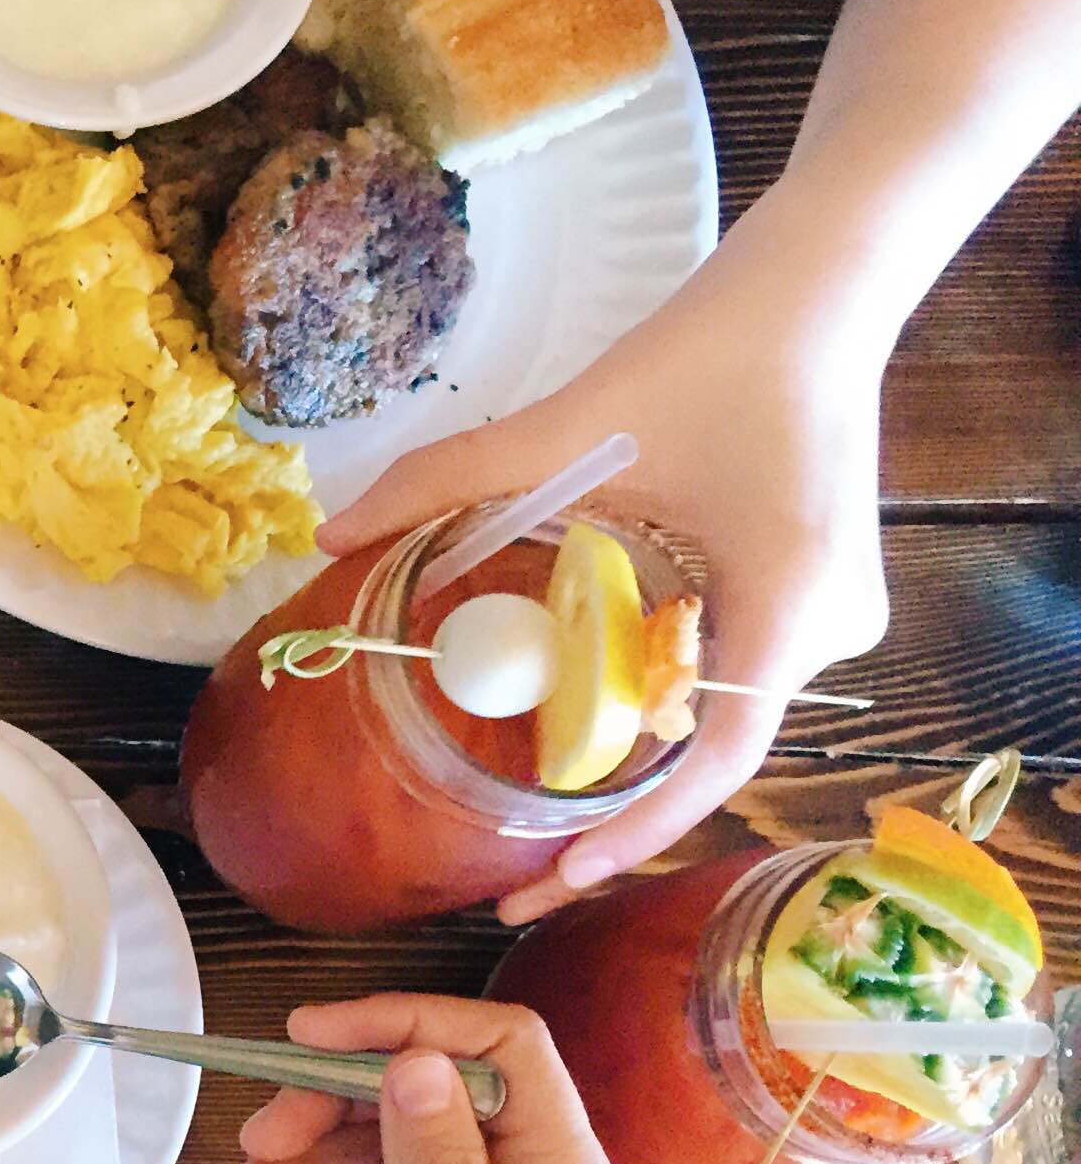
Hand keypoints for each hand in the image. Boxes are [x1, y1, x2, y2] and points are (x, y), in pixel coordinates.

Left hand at [313, 221, 891, 922]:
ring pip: (715, 709)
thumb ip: (446, 482)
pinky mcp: (817, 597)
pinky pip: (730, 668)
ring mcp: (831, 617)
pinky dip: (656, 689)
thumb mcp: (568, 425)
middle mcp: (826, 630)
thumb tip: (331, 533)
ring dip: (628, 743)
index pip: (715, 758)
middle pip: (707, 746)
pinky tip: (589, 707)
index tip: (560, 874)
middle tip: (519, 871)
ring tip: (537, 809)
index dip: (636, 830)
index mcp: (787, 603)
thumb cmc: (707, 353)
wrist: (815, 289)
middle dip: (612, 806)